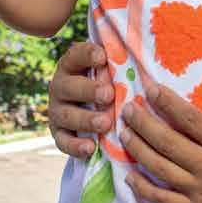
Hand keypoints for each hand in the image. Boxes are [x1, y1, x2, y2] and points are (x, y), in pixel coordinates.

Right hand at [47, 40, 114, 158]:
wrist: (96, 119)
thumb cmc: (111, 88)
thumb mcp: (113, 75)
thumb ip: (120, 67)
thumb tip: (143, 59)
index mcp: (73, 66)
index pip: (76, 55)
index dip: (87, 55)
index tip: (103, 57)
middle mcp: (61, 87)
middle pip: (68, 86)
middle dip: (88, 90)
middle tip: (108, 94)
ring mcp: (58, 111)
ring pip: (66, 115)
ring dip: (86, 119)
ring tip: (105, 123)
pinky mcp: (59, 134)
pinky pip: (63, 141)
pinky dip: (75, 146)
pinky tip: (90, 147)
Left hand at [117, 64, 201, 202]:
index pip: (189, 119)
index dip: (166, 102)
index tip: (149, 88)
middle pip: (166, 142)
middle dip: (142, 123)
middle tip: (127, 108)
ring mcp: (200, 191)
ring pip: (159, 168)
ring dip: (138, 149)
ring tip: (124, 133)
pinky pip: (163, 200)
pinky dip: (144, 189)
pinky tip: (130, 176)